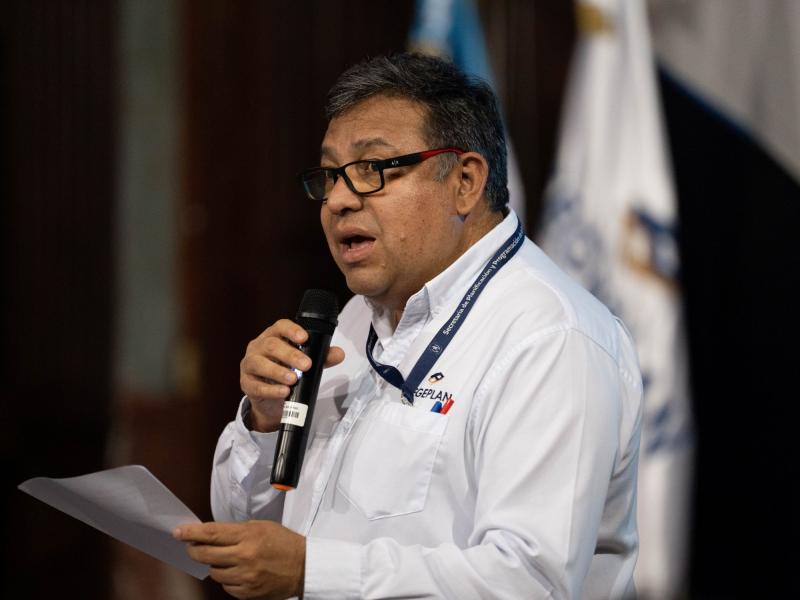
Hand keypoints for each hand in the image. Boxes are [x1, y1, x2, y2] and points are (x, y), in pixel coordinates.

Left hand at [174, 520, 304, 599]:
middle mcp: (245, 557)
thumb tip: (208, 535)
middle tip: (192, 546)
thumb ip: (235, 531)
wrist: (303, 566)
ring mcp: (245, 577)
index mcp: (248, 536)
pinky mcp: (248, 593)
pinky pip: (225, 587)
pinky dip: (227, 579)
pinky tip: (237, 572)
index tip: (179, 532)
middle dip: (194, 550)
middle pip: (205, 555)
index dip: (191, 533)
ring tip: (227, 559)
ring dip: (215, 565)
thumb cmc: (283, 543)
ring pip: (214, 573)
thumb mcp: (260, 527)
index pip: (211, 534)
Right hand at [240, 319, 344, 431]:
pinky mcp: (246, 384)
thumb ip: (321, 357)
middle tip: (307, 365)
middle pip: (271, 345)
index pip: (280, 326)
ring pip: (259, 364)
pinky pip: (256, 386)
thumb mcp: (305, 364)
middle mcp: (258, 347)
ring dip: (277, 371)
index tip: (304, 338)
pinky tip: (283, 392)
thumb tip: (339, 353)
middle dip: (290, 355)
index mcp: (273, 336)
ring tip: (293, 380)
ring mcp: (249, 365)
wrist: (272, 399)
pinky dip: (271, 390)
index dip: (291, 330)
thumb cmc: (287, 372)